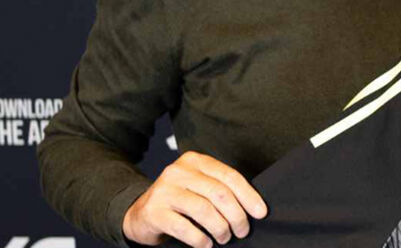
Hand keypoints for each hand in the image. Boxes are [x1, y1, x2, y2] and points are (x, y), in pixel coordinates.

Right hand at [122, 150, 266, 247]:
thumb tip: (253, 207)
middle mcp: (178, 172)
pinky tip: (207, 244)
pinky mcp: (154, 212)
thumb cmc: (178, 201)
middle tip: (242, 231)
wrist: (139, 214)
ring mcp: (164, 191)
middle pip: (219, 193)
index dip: (248, 195)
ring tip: (225, 238)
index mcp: (194, 161)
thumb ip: (220, 189)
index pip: (229, 176)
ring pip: (203, 210)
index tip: (260, 212)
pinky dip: (200, 239)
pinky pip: (184, 227)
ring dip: (220, 228)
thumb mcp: (199, 187)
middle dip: (236, 215)